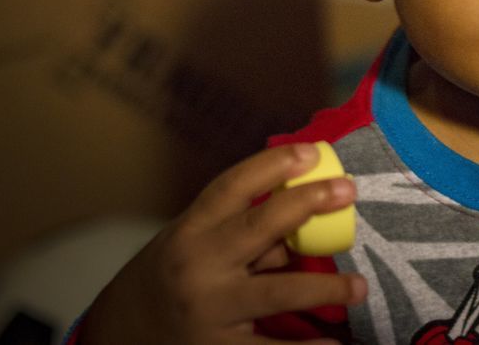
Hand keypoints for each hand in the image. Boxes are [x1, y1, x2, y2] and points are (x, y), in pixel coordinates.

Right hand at [76, 143, 364, 343]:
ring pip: (278, 292)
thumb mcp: (192, 244)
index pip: (232, 186)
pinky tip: (334, 343)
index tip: (311, 152)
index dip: (273, 165)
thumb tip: (305, 220)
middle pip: (260, 226)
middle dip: (306, 204)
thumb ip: (239, 230)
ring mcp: (209, 310)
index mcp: (191, 231)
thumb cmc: (171, 277)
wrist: (120, 335)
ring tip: (359, 286)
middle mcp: (198, 266)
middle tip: (348, 190)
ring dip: (325, 288)